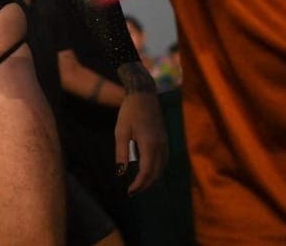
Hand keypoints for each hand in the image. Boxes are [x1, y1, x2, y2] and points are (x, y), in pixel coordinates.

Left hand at [115, 64, 168, 193]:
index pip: (146, 172)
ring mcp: (165, 143)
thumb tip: (120, 172)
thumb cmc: (129, 112)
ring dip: (151, 178)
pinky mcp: (165, 139)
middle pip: (156, 173)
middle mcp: (161, 146)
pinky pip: (163, 160)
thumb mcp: (121, 132)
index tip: (130, 191)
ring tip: (139, 184)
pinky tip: (148, 171)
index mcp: (149, 144)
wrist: (144, 95)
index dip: (139, 184)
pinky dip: (156, 170)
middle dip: (145, 184)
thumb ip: (121, 153)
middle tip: (132, 191)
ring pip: (162, 168)